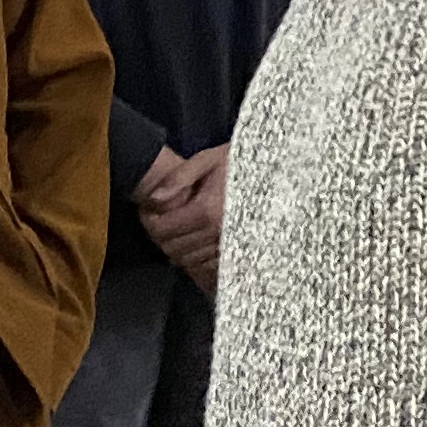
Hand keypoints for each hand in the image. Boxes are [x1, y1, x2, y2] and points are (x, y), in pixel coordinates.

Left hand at [138, 145, 228, 292]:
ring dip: (176, 248)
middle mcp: (218, 233)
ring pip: (188, 261)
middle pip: (173, 248)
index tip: (148, 212)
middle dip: (160, 237)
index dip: (149, 222)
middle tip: (158, 221)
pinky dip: (194, 259)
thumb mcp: (208, 159)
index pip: (163, 229)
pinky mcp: (239, 253)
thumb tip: (154, 199)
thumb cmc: (239, 164)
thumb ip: (179, 177)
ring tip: (175, 230)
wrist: (277, 175)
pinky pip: (207, 267)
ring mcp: (229, 246)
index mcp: (207, 210)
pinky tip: (192, 242)